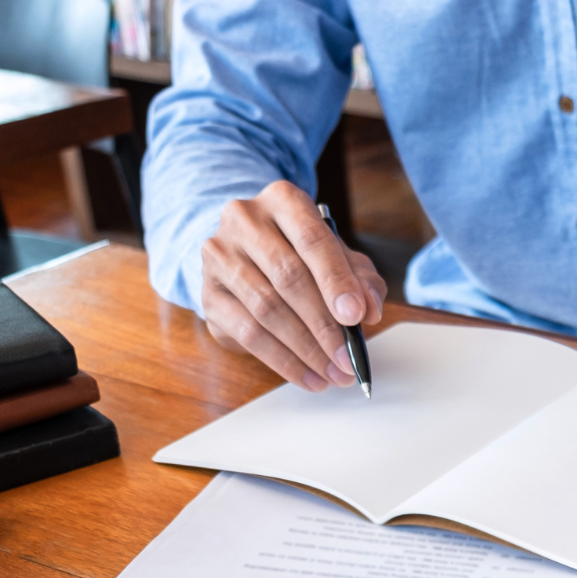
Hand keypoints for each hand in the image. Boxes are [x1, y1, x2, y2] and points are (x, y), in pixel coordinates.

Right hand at [200, 180, 387, 391]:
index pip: (312, 240)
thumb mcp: (339, 258)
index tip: (356, 317)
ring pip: (267, 309)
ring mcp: (220, 256)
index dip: (336, 281)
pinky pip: (248, 333)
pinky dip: (283, 361)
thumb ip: (361, 279)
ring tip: (334, 374)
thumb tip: (368, 309)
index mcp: (283, 200)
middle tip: (348, 358)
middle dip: (324, 325)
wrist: (248, 255)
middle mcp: (244, 220)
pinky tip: (309, 377)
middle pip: (288, 277)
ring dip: (306, 350)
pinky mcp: (208, 294)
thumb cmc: (301, 255)